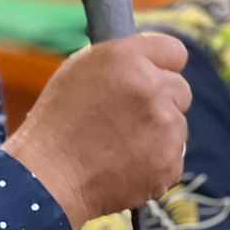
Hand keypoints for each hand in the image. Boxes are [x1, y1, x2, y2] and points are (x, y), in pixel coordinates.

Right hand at [3, 32, 189, 228]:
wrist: (49, 177)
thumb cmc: (56, 122)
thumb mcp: (79, 71)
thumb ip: (121, 61)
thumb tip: (146, 64)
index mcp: (128, 59)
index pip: (174, 51)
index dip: (162, 65)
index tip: (153, 77)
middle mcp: (153, 87)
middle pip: (180, 89)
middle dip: (162, 101)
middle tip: (130, 117)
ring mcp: (166, 127)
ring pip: (178, 125)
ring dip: (159, 133)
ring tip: (121, 146)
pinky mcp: (170, 161)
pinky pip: (173, 156)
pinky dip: (156, 162)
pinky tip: (126, 165)